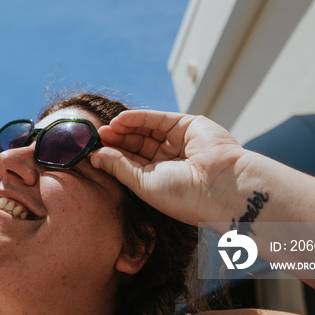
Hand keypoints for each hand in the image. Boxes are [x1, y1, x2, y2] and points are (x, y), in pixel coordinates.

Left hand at [90, 109, 246, 225]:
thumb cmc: (184, 196)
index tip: (92, 151)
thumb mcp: (144, 184)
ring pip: (146, 131)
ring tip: (105, 129)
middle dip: (116, 140)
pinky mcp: (188, 125)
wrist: (222, 188)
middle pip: (137, 145)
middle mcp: (172, 161)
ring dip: (124, 128)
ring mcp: (180, 142)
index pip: (132, 163)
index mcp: (163, 180)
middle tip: (96, 136)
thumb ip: (120, 167)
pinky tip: (119, 120)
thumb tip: (95, 156)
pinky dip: (138, 118)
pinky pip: (158, 119)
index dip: (113, 156)